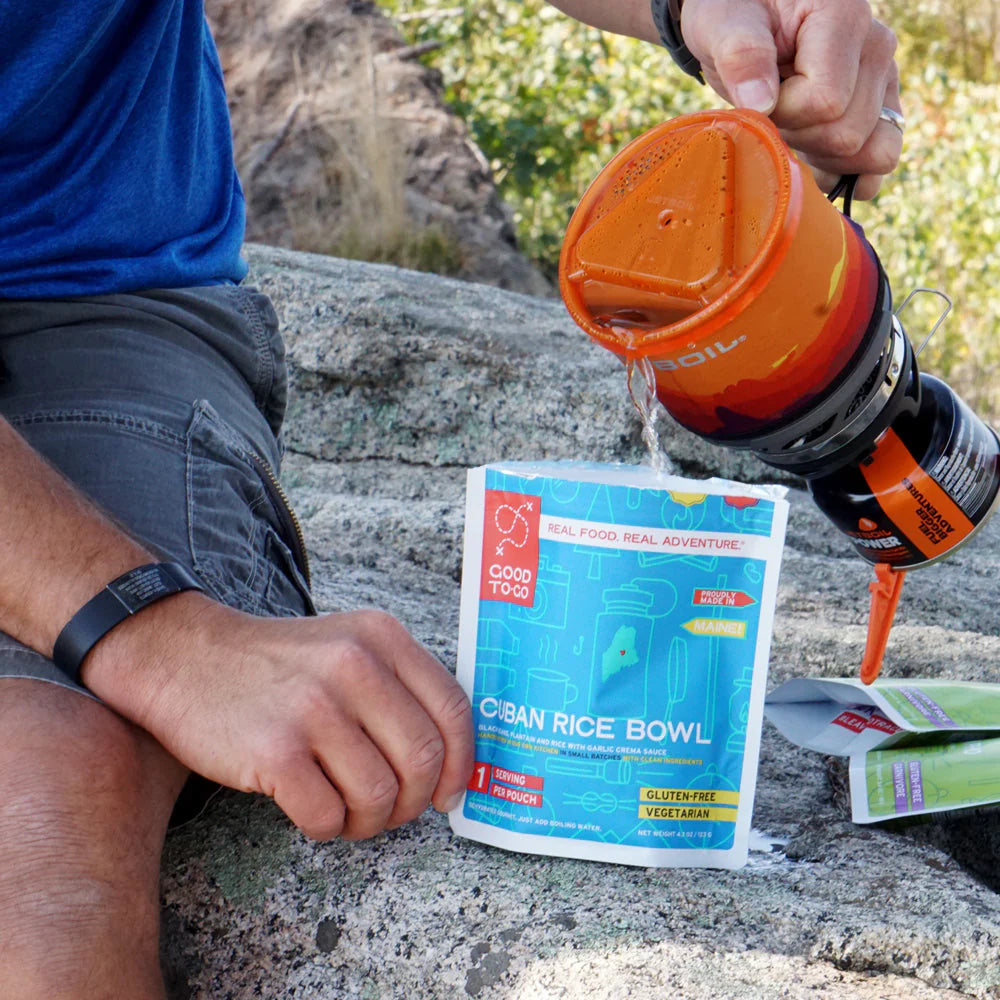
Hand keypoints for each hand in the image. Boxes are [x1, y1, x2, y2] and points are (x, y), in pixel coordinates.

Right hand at [83, 595, 473, 840]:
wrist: (184, 658)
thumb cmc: (276, 666)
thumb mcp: (347, 646)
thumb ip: (399, 686)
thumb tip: (450, 760)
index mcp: (382, 637)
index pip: (452, 708)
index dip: (461, 762)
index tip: (448, 792)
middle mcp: (355, 665)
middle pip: (422, 758)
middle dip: (414, 802)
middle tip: (390, 811)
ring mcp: (314, 707)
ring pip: (380, 795)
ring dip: (369, 821)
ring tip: (347, 812)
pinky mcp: (275, 750)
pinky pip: (328, 816)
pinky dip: (326, 827)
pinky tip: (312, 809)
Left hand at [682, 0, 901, 197]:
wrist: (745, 17)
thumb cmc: (733, 14)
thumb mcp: (722, 23)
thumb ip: (742, 55)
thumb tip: (762, 102)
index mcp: (844, 16)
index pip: (825, 101)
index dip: (784, 114)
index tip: (758, 96)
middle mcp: (876, 46)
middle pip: (847, 132)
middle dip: (799, 136)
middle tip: (773, 110)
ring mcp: (883, 78)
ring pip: (869, 152)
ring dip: (820, 155)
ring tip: (792, 126)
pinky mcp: (879, 105)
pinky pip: (882, 157)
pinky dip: (849, 172)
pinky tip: (819, 169)